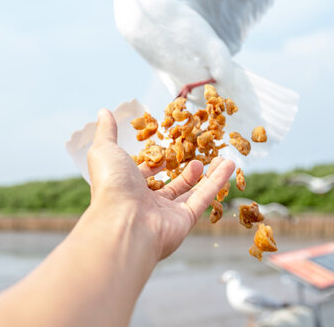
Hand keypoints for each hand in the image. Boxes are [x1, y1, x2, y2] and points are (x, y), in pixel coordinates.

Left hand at [87, 109, 234, 259]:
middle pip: (169, 185)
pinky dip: (217, 181)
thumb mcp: (105, 150)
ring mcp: (166, 213)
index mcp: (126, 186)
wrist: (123, 222)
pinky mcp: (184, 220)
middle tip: (195, 154)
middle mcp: (146, 202)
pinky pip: (204, 198)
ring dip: (205, 174)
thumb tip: (104, 111)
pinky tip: (229, 165)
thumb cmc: (112, 185)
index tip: (166, 149)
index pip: (143, 174)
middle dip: (183, 169)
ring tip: (218, 156)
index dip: (154, 162)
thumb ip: (107, 131)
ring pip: (190, 192)